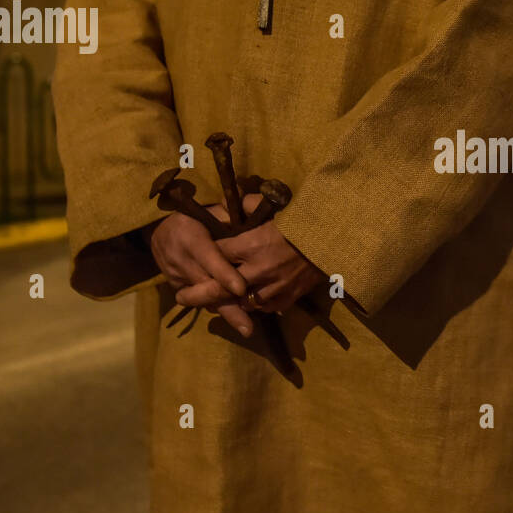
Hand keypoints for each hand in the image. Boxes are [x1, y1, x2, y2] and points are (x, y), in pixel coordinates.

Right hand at [146, 206, 253, 336]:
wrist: (157, 230)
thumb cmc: (191, 217)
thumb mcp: (207, 210)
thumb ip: (227, 216)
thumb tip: (251, 216)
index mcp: (192, 238)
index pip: (210, 259)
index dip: (225, 275)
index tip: (241, 289)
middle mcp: (182, 260)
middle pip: (207, 288)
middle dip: (229, 308)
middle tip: (248, 327)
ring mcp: (176, 277)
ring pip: (202, 299)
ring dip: (225, 312)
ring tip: (245, 327)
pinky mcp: (175, 287)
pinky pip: (197, 300)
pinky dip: (215, 306)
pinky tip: (234, 316)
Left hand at [202, 194, 325, 313]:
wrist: (333, 241)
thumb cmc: (300, 222)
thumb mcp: (271, 208)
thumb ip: (244, 205)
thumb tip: (220, 205)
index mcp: (252, 244)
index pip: (216, 255)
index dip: (203, 257)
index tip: (192, 260)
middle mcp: (258, 270)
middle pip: (219, 287)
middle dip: (197, 294)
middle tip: (180, 297)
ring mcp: (272, 287)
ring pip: (239, 302)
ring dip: (226, 302)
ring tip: (211, 303)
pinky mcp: (286, 299)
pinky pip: (262, 307)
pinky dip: (253, 304)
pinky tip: (245, 300)